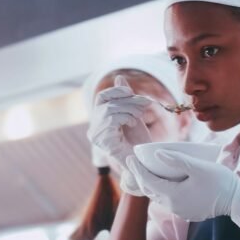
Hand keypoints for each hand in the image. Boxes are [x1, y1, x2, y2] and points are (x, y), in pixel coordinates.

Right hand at [87, 76, 152, 195]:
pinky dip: (125, 117)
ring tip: (139, 115)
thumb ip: (125, 98)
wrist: (144, 162)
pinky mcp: (101, 142)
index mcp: (100, 120)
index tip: (131, 93)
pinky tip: (133, 123)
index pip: (101, 98)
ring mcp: (96, 136)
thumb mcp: (134, 113)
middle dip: (128, 101)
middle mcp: (94, 128)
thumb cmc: (139, 141)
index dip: (115, 91)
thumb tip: (119, 77)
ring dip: (129, 109)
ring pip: (109, 110)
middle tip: (144, 104)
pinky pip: (111, 120)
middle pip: (106, 103)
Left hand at [127, 150, 239, 232]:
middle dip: (140, 176)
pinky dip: (162, 190)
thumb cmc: (221, 182)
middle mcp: (173, 206)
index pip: (148, 181)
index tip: (129, 158)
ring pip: (159, 197)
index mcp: (174, 195)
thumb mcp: (199, 167)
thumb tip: (157, 154)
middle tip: (133, 163)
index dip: (137, 169)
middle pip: (150, 191)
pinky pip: (169, 201)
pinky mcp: (188, 212)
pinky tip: (163, 182)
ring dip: (151, 184)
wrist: (238, 202)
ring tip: (144, 172)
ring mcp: (181, 211)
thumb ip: (177, 160)